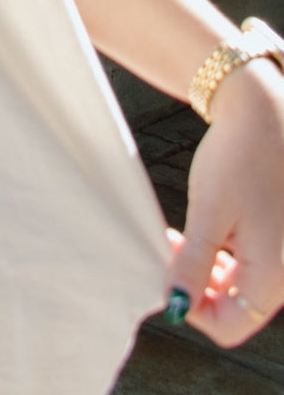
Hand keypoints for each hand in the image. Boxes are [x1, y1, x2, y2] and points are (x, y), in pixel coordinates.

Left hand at [166, 60, 283, 345]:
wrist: (264, 111)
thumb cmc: (237, 158)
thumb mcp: (208, 213)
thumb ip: (193, 265)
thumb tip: (176, 307)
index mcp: (274, 275)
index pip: (229, 326)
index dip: (191, 308)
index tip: (167, 270)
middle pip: (238, 308)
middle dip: (199, 287)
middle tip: (172, 249)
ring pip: (243, 286)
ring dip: (211, 270)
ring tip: (186, 235)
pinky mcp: (283, 236)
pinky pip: (253, 263)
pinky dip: (227, 254)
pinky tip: (210, 226)